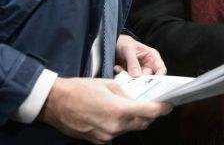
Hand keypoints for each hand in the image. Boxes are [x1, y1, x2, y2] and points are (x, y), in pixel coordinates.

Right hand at [37, 77, 171, 143]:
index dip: (162, 108)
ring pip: (129, 129)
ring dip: (133, 119)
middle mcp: (115, 127)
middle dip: (149, 115)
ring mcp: (106, 136)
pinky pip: (116, 133)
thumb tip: (136, 99)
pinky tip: (114, 115)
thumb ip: (126, 94)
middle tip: (152, 105)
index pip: (149, 112)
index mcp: (119, 110)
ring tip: (130, 107)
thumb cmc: (80, 89)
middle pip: (142, 123)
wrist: (55, 103)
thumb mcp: (107, 84)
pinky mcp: (97, 141)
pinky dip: (120, 125)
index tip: (168, 105)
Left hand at [114, 34, 165, 76]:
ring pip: (136, 80)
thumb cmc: (125, 42)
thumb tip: (137, 75)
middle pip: (147, 77)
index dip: (159, 77)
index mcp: (152, 57)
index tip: (149, 82)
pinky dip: (121, 75)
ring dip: (127, 77)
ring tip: (119, 68)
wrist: (114, 44)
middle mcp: (147, 65)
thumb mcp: (129, 49)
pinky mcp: (130, 74)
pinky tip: (117, 67)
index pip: (161, 69)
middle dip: (137, 78)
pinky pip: (127, 79)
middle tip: (128, 76)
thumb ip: (133, 62)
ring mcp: (139, 70)